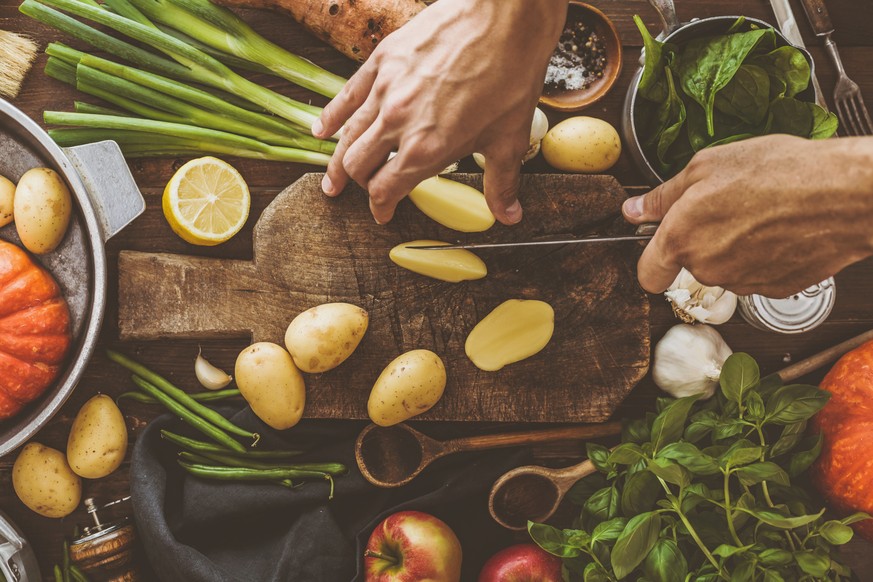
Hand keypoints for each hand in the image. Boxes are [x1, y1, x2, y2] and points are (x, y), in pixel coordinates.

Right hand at [311, 0, 565, 224]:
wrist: (504, 17)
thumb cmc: (510, 75)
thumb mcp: (508, 139)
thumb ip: (501, 183)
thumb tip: (510, 215)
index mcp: (426, 149)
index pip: (385, 190)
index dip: (381, 208)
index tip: (383, 214)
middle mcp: (398, 123)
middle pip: (359, 165)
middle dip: (357, 185)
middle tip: (354, 194)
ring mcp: (385, 90)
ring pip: (348, 134)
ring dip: (337, 160)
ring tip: (331, 178)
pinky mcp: (382, 60)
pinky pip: (346, 95)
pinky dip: (331, 116)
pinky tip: (320, 130)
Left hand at [622, 135, 872, 297]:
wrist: (844, 194)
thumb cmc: (778, 172)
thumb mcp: (708, 166)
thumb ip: (663, 196)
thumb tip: (634, 211)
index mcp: (682, 238)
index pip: (647, 275)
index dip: (651, 261)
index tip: (659, 248)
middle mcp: (707, 268)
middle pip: (690, 264)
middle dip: (702, 240)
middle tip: (728, 206)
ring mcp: (741, 283)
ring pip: (725, 270)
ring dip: (733, 247)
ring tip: (760, 212)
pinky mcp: (773, 289)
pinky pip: (755, 275)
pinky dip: (762, 257)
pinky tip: (780, 230)